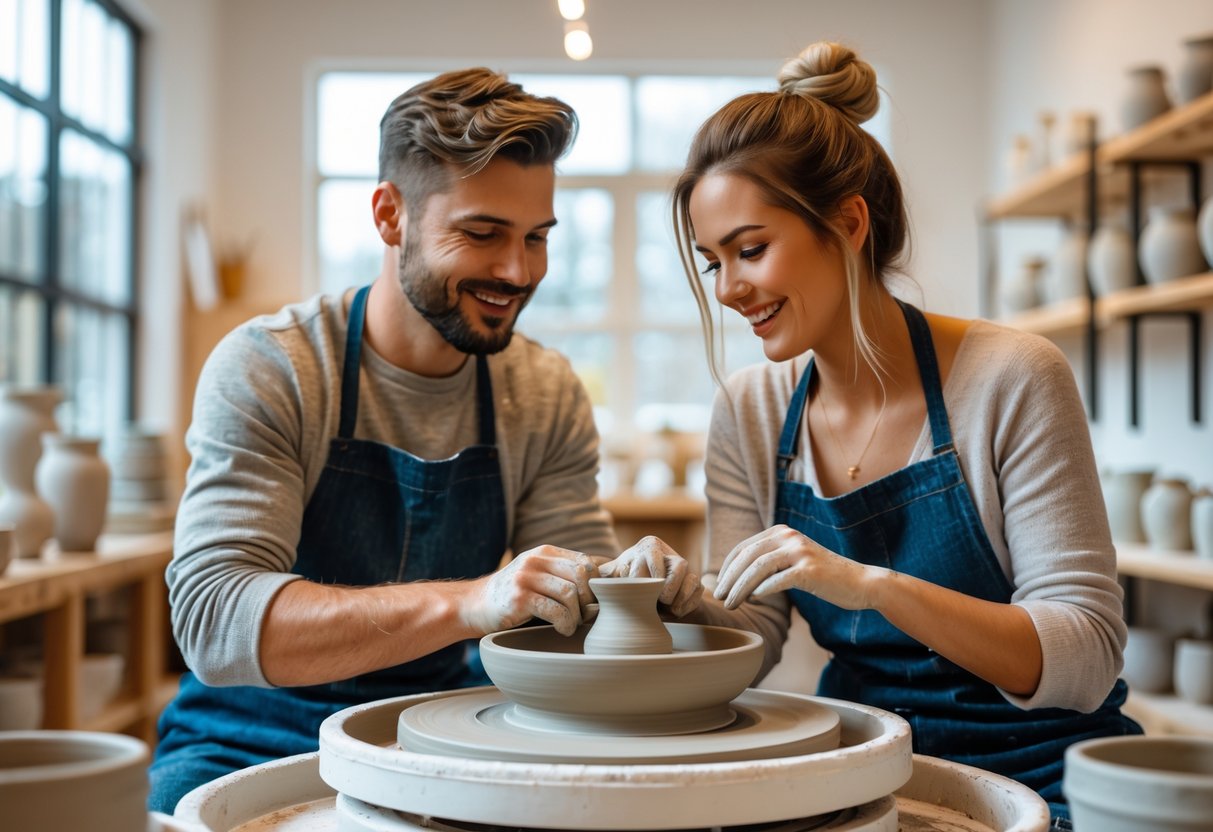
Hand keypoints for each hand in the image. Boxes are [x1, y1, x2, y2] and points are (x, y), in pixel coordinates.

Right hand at [462, 546, 599, 636]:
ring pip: (570, 594)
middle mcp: (536, 560)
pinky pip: (555, 611)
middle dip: (589, 599)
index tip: (595, 601)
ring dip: (577, 615)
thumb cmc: (514, 594)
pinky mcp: (519, 599)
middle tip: (586, 615)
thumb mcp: (537, 574)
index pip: (585, 561)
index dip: (597, 583)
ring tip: (572, 624)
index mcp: (545, 552)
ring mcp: (526, 578)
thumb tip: (605, 582)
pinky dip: (565, 624)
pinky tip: (563, 629)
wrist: (475, 604)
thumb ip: (562, 573)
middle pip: (581, 575)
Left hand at [598, 535, 702, 617]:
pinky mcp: (695, 582)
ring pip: (690, 575)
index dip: (644, 580)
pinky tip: (676, 612)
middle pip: (678, 564)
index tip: (637, 594)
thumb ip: (605, 578)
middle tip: (659, 600)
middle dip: (668, 586)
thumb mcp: (615, 577)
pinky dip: (688, 603)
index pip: (651, 560)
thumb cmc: (628, 582)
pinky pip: (698, 589)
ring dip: (680, 593)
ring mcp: (684, 568)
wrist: (649, 594)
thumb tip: (592, 582)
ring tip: (669, 606)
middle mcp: (669, 553)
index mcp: (648, 547)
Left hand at [714, 525, 886, 611]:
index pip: (744, 548)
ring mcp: (800, 552)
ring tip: (731, 604)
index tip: (718, 587)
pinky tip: (754, 601)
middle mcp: (789, 537)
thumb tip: (737, 577)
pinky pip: (778, 579)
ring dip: (740, 588)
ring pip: (758, 567)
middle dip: (729, 579)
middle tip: (719, 598)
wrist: (861, 583)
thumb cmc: (824, 577)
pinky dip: (763, 590)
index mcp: (782, 532)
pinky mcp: (810, 570)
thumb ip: (771, 561)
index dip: (727, 568)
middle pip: (748, 556)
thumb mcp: (794, 561)